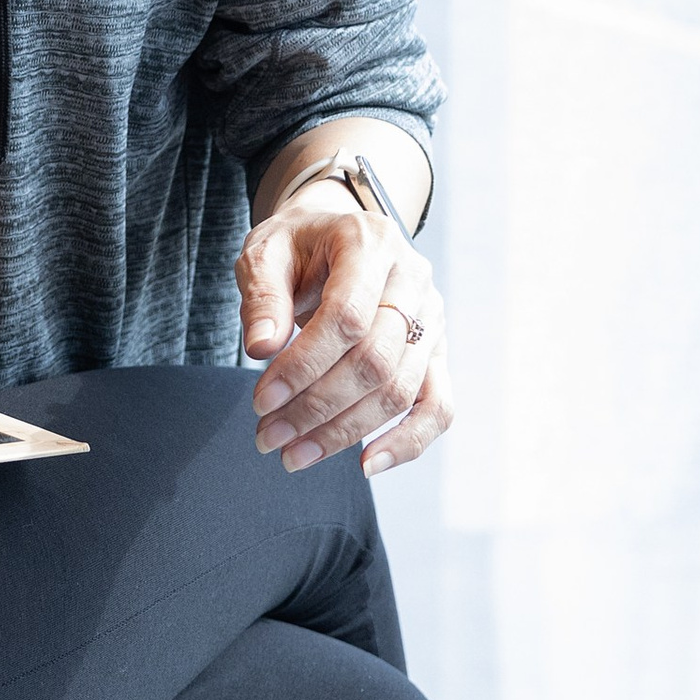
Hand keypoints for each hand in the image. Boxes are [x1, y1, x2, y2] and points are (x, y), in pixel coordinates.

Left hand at [239, 183, 451, 476]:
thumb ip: (262, 296)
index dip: (302, 366)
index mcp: (369, 242)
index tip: (261, 400)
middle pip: (374, 361)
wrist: (332, 234)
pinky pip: (438, 407)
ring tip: (294, 454)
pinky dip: (407, 442)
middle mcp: (412, 279)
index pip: (346, 317)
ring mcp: (433, 318)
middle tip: (267, 437)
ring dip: (345, 432)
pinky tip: (366, 465)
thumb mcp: (265, 253)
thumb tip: (261, 350)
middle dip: (317, 408)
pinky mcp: (437, 352)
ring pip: (400, 391)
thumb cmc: (296, 246)